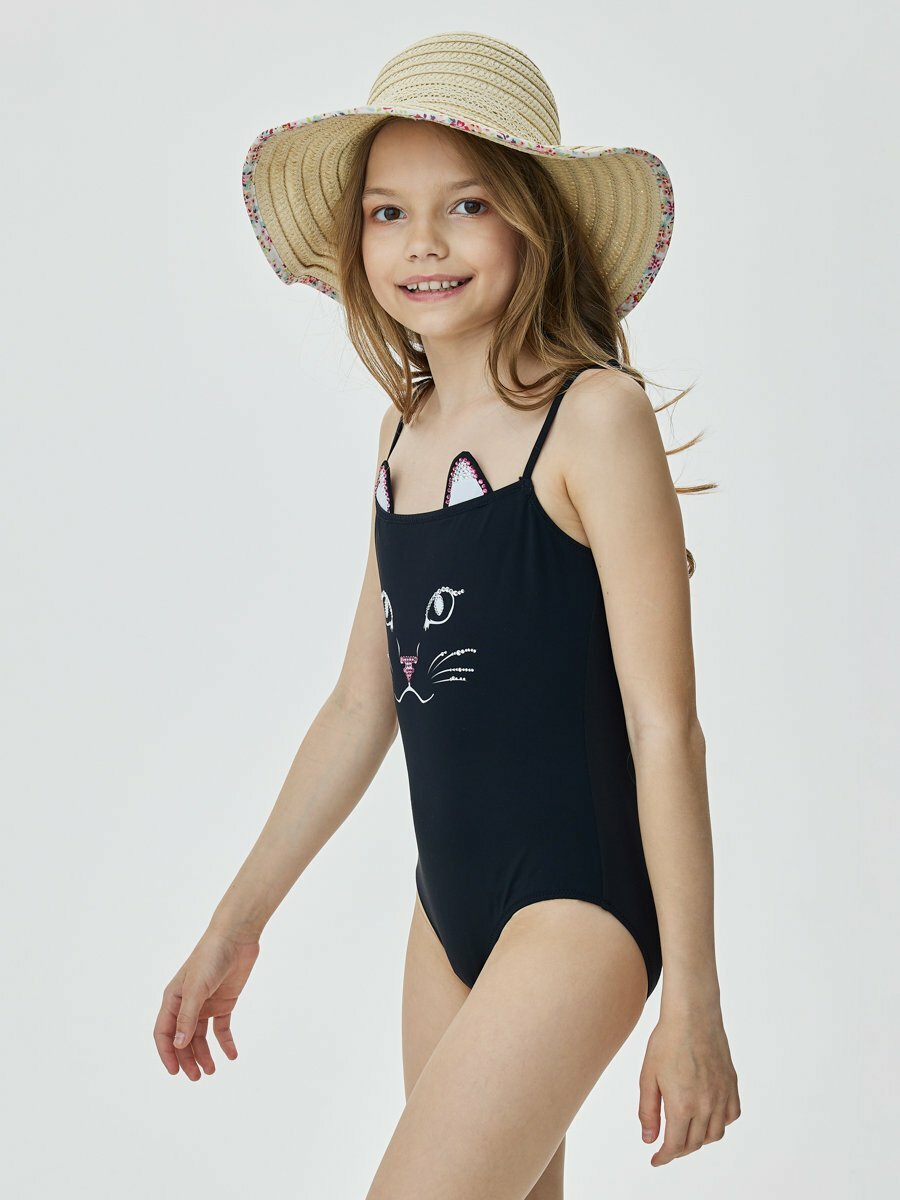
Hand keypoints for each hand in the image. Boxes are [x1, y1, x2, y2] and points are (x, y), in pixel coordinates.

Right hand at [153, 927, 260, 1079]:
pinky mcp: (224, 1002)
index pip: (163, 1033)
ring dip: (205, 1054)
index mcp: (173, 999)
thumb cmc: (211, 958)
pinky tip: (231, 1055)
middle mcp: (187, 1003)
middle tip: (197, 1077)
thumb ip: (187, 1017)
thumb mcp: (196, 989)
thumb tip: (178, 1045)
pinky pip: (222, 1028)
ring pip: (201, 1037)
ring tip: (212, 1071)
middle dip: (187, 1059)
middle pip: (183, 1039)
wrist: (236, 937)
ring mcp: (206, 1003)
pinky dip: (225, 1042)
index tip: (175, 1072)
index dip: (167, 1054)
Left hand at [637, 1005, 740, 1166]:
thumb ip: (648, 1111)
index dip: (664, 1157)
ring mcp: (722, 1096)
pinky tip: (708, 1116)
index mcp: (682, 1105)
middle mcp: (706, 1105)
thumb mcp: (648, 1077)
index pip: (675, 1146)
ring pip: (715, 1134)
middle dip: (679, 1149)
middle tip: (666, 1144)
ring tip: (686, 1131)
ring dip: (699, 1139)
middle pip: (695, 1143)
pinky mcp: (732, 1085)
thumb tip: (649, 1139)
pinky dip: (720, 1123)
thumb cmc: (667, 1042)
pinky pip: (731, 1116)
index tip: (656, 1160)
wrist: (692, 1015)